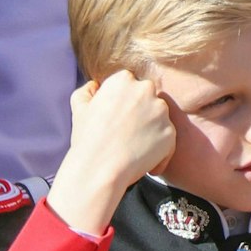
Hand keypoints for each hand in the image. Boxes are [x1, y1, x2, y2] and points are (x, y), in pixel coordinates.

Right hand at [47, 71, 176, 234]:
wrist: (99, 169)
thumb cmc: (87, 139)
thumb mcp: (79, 109)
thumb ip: (87, 91)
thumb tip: (94, 85)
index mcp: (123, 80)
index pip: (130, 85)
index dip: (124, 102)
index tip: (117, 118)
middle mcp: (145, 90)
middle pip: (148, 98)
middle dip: (140, 113)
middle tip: (126, 133)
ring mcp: (160, 111)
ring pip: (159, 118)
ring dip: (151, 131)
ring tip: (133, 148)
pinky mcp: (170, 131)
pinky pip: (167, 140)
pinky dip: (159, 151)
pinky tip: (143, 162)